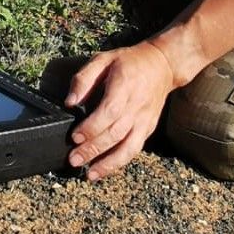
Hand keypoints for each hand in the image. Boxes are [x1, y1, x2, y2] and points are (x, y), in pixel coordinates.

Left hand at [63, 41, 174, 181]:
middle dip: (93, 150)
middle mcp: (136, 106)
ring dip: (108, 163)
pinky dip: (120, 162)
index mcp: (124, 86)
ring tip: (90, 174)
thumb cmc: (129, 62)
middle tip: (74, 159)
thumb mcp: (103, 59)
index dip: (91, 127)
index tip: (75, 136)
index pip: (109, 112)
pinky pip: (134, 149)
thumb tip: (70, 102)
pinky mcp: (148, 128)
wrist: (163, 64)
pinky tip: (105, 168)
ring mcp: (144, 120)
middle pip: (115, 133)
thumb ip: (84, 79)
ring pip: (128, 147)